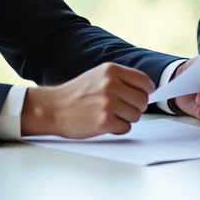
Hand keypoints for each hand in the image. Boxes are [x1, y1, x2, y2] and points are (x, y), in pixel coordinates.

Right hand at [21, 62, 153, 137]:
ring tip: (110, 115)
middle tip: (122, 109)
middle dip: (136, 107)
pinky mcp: (104, 121)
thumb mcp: (98, 76)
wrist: (53, 108)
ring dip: (126, 119)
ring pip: (136, 115)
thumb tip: (146, 89)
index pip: (144, 81)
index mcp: (111, 70)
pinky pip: (126, 128)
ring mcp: (108, 103)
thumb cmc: (76, 94)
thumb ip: (121, 79)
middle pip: (143, 100)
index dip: (146, 91)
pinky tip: (104, 123)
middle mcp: (111, 84)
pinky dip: (118, 128)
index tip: (141, 96)